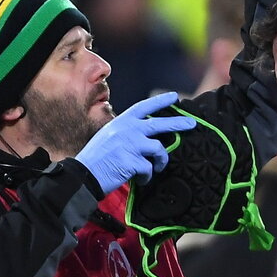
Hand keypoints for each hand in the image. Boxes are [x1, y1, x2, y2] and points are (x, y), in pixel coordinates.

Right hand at [76, 90, 196, 194]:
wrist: (84, 175)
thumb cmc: (98, 158)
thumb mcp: (110, 136)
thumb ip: (128, 132)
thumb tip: (148, 137)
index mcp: (123, 122)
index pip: (145, 107)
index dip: (161, 101)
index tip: (174, 97)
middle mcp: (128, 130)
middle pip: (160, 124)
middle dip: (178, 123)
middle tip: (192, 124)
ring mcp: (131, 145)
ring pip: (159, 150)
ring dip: (160, 162)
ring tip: (155, 169)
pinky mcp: (132, 162)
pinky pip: (149, 169)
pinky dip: (146, 177)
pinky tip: (138, 179)